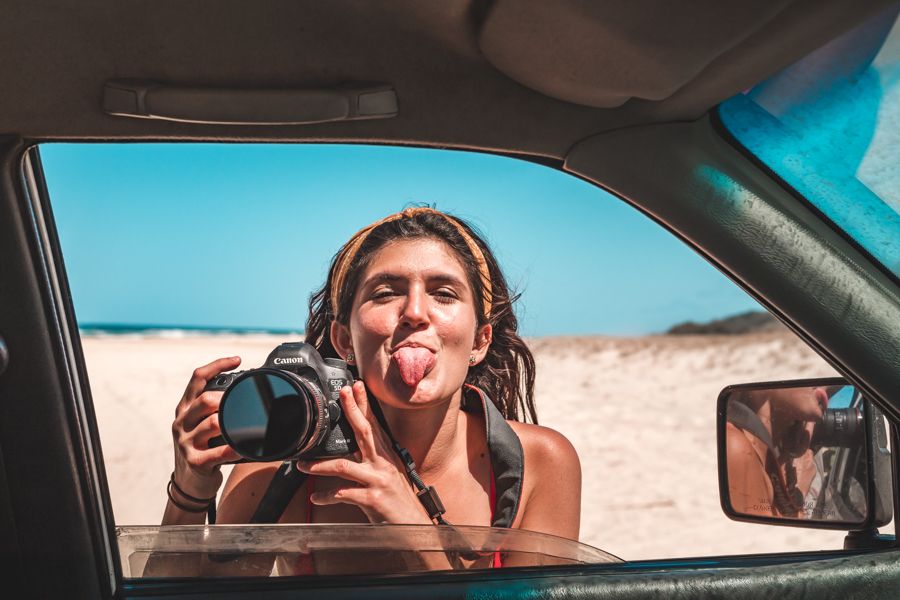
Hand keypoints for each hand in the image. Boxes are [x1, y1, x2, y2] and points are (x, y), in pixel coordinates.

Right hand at [170, 356, 242, 499]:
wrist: (189, 483)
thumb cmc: (203, 448)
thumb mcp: (200, 424)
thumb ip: (214, 408)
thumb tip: (245, 391)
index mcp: (184, 408)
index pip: (197, 378)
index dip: (216, 365)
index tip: (237, 360)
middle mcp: (182, 422)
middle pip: (206, 400)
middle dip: (228, 400)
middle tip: (246, 403)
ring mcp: (186, 442)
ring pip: (214, 424)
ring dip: (234, 424)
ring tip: (250, 426)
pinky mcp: (195, 461)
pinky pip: (220, 452)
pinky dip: (235, 448)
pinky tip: (245, 448)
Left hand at [298, 381, 432, 524]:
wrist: (413, 526)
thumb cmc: (397, 501)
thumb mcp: (388, 474)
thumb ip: (372, 460)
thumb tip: (353, 448)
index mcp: (386, 456)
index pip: (375, 424)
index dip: (364, 405)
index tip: (356, 386)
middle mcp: (383, 464)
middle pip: (365, 432)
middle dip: (353, 411)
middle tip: (342, 394)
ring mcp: (379, 481)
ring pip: (344, 465)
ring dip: (320, 465)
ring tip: (302, 465)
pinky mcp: (373, 499)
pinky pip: (344, 494)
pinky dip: (327, 496)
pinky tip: (316, 498)